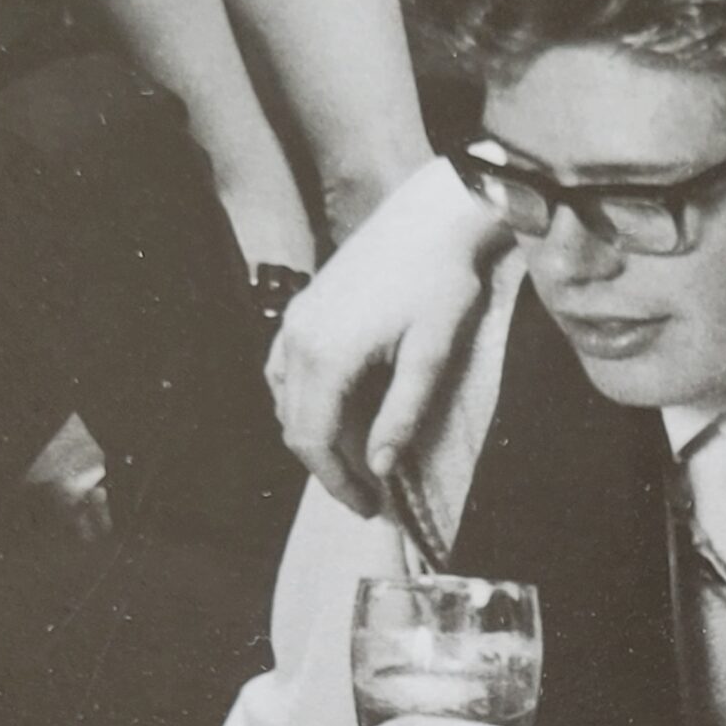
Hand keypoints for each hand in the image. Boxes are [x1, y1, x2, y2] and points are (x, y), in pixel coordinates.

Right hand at [266, 160, 506, 518]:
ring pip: (285, 400)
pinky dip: (305, 402)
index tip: (369, 507)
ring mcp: (295, 320)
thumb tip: (378, 468)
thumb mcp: (430, 356)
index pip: (313, 440)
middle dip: (327, 467)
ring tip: (357, 459)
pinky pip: (285, 370)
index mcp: (325, 355)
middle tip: (367, 494)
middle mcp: (297, 338)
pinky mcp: (304, 309)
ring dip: (315, 435)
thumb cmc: (440, 282)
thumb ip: (400, 416)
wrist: (432, 217)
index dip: (337, 483)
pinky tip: (338, 413)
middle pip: (294, 425)